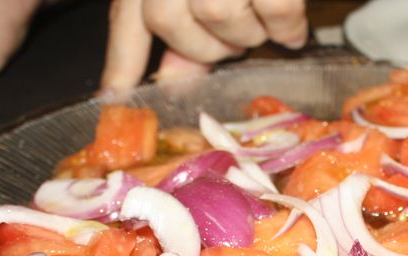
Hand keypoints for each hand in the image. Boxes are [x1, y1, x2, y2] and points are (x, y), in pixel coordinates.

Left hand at [101, 0, 307, 93]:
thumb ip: (183, 22)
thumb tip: (174, 75)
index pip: (127, 17)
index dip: (122, 61)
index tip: (115, 94)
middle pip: (171, 22)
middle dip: (209, 47)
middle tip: (238, 42)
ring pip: (219, 15)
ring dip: (248, 34)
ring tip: (267, 26)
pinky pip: (273, 7)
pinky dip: (285, 25)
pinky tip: (292, 33)